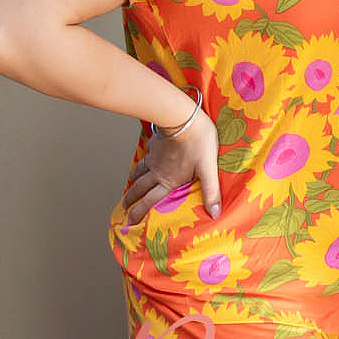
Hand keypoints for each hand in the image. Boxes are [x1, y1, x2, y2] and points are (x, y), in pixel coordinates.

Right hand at [118, 104, 222, 220]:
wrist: (183, 116)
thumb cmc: (198, 142)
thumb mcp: (208, 169)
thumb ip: (211, 191)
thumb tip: (215, 214)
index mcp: (169, 181)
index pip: (151, 201)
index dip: (139, 212)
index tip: (129, 222)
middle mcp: (158, 171)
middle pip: (140, 188)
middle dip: (131, 200)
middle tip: (123, 209)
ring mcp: (154, 157)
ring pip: (140, 171)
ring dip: (133, 181)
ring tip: (129, 186)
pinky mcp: (155, 143)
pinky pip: (146, 154)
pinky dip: (142, 159)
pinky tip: (144, 157)